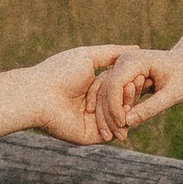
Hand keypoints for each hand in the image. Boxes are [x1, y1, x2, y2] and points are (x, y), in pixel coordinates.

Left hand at [29, 47, 145, 146]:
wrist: (39, 94)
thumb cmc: (60, 72)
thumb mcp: (88, 56)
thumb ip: (111, 53)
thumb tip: (135, 47)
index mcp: (91, 88)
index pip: (117, 88)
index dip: (129, 83)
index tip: (142, 75)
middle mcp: (92, 106)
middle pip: (120, 104)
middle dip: (130, 96)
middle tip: (139, 86)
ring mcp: (91, 122)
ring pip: (118, 119)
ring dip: (126, 109)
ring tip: (128, 98)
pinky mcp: (89, 136)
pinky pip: (110, 133)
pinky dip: (119, 125)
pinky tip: (124, 114)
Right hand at [91, 47, 182, 135]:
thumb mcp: (172, 94)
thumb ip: (150, 107)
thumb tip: (127, 122)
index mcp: (134, 60)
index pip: (115, 84)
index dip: (115, 107)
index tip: (122, 126)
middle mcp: (123, 61)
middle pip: (106, 89)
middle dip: (109, 114)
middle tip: (115, 137)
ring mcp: (121, 68)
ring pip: (106, 94)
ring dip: (108, 115)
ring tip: (116, 136)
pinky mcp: (123, 78)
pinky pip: (113, 96)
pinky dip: (115, 112)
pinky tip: (119, 129)